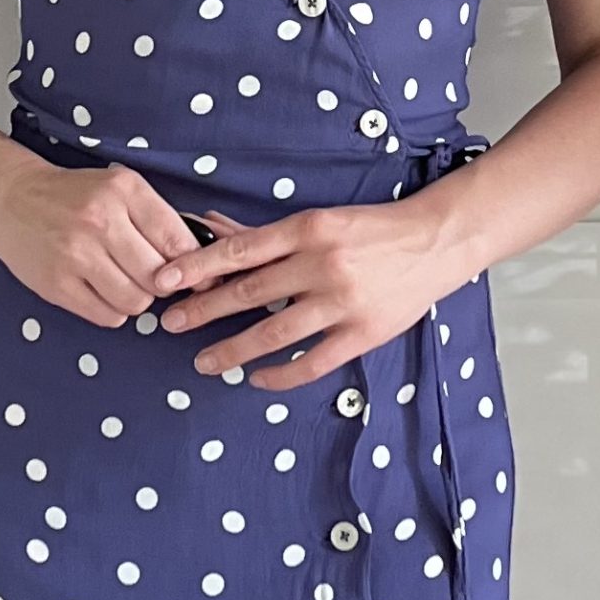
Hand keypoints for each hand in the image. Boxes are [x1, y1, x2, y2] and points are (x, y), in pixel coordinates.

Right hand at [0, 154, 207, 328]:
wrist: (10, 199)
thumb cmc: (73, 196)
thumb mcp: (119, 188)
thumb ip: (158, 219)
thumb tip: (202, 260)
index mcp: (122, 191)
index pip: (177, 240)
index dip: (193, 265)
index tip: (196, 274)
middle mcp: (100, 221)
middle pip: (159, 277)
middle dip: (163, 283)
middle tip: (153, 277)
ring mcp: (76, 256)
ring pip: (136, 302)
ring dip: (137, 299)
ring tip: (123, 281)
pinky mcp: (58, 285)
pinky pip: (108, 317)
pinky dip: (113, 310)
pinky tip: (102, 290)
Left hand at [153, 198, 476, 388]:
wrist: (435, 242)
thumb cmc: (370, 230)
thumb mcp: (319, 221)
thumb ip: (266, 235)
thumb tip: (211, 228)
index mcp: (308, 228)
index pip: (240, 250)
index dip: (197, 267)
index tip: (165, 281)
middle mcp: (322, 264)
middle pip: (249, 293)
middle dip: (203, 311)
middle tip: (170, 324)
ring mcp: (343, 302)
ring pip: (274, 334)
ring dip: (232, 350)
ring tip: (204, 361)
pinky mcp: (362, 333)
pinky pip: (311, 363)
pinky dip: (279, 376)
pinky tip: (256, 379)